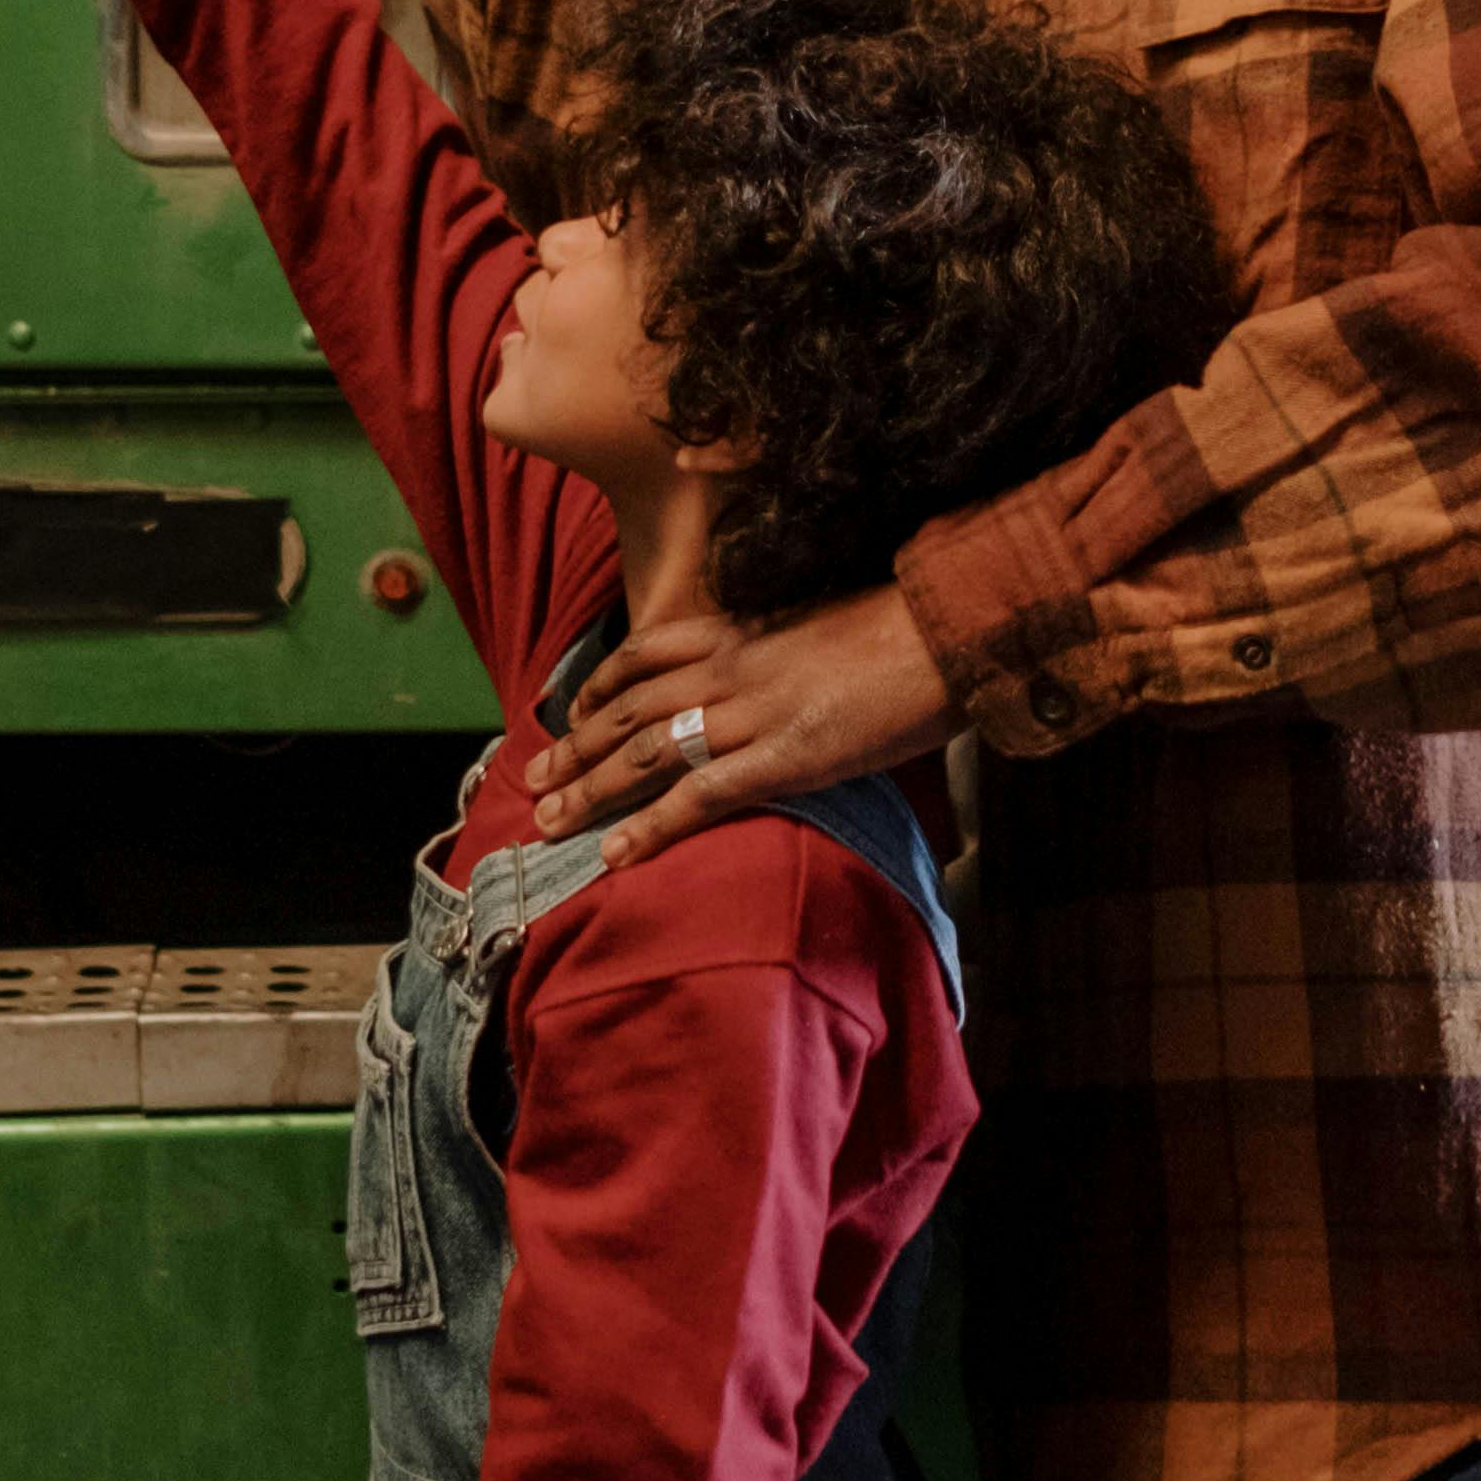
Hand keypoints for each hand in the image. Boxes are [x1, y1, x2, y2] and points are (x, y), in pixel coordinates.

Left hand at [530, 578, 955, 858]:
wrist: (948, 628)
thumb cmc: (903, 629)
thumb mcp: (823, 626)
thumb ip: (783, 650)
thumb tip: (776, 674)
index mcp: (740, 632)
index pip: (644, 653)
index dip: (598, 685)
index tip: (571, 709)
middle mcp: (730, 669)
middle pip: (628, 709)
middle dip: (574, 746)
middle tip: (532, 778)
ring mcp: (751, 714)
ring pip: (645, 753)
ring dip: (589, 788)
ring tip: (548, 820)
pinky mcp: (782, 758)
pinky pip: (699, 797)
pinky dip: (651, 827)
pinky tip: (614, 853)